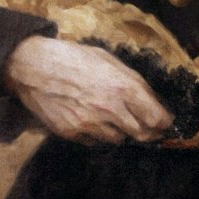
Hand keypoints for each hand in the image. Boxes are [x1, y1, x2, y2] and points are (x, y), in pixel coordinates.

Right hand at [5, 35, 173, 144]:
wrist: (33, 66)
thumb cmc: (73, 57)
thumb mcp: (108, 60)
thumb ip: (131, 81)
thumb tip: (151, 99)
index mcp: (123, 87)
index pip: (156, 117)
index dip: (164, 122)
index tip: (165, 122)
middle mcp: (110, 109)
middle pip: (142, 134)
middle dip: (148, 131)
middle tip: (149, 127)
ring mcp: (90, 124)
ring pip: (119, 139)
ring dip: (121, 131)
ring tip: (111, 115)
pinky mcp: (73, 133)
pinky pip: (95, 141)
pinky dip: (98, 134)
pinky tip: (89, 117)